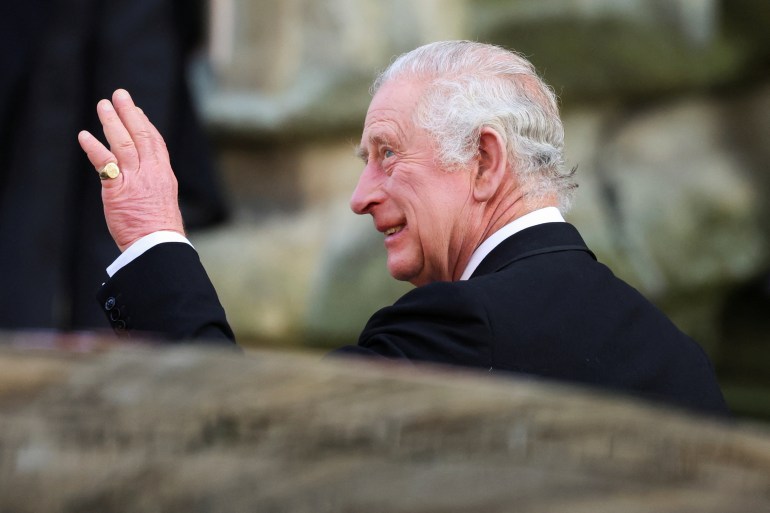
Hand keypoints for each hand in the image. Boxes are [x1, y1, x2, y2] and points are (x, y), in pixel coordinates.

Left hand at [78, 89, 184, 251]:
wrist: (158, 245)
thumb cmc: (160, 230)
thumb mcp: (162, 202)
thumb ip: (152, 186)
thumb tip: (145, 184)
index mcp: (165, 176)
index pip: (156, 143)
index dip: (146, 124)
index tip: (138, 111)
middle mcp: (152, 173)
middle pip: (142, 135)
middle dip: (130, 113)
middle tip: (120, 95)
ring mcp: (135, 180)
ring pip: (124, 143)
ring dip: (112, 122)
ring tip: (103, 105)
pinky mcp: (118, 190)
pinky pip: (105, 164)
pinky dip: (94, 148)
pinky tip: (85, 136)